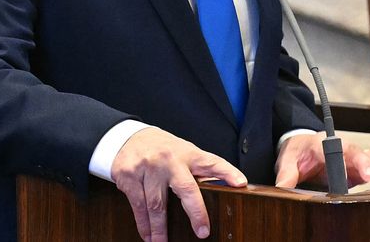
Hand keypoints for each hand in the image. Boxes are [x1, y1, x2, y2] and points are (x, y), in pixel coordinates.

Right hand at [111, 127, 246, 240]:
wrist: (128, 137)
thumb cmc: (163, 150)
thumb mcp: (185, 153)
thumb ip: (200, 170)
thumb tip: (226, 188)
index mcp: (188, 153)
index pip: (212, 162)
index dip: (227, 172)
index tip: (241, 183)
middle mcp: (169, 159)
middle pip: (185, 188)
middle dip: (196, 212)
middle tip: (203, 231)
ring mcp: (148, 167)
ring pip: (156, 204)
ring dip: (160, 228)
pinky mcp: (129, 176)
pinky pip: (138, 206)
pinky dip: (143, 224)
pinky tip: (148, 235)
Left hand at [274, 133, 369, 188]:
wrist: (303, 146)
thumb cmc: (298, 151)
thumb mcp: (287, 159)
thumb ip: (286, 173)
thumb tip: (282, 186)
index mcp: (323, 144)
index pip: (335, 149)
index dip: (343, 161)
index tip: (347, 174)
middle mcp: (342, 148)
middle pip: (357, 153)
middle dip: (367, 164)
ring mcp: (352, 158)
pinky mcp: (357, 168)